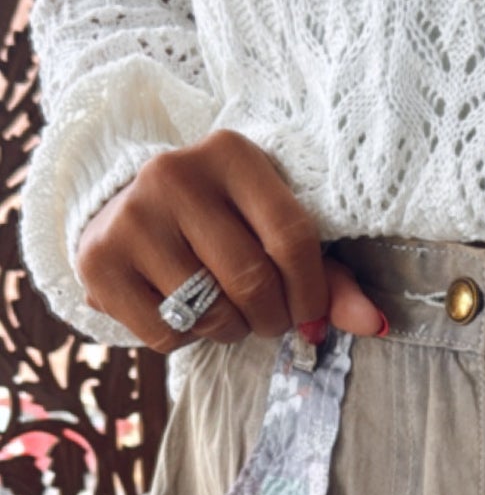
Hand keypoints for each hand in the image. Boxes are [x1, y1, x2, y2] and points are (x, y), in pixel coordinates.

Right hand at [74, 129, 385, 350]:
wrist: (122, 210)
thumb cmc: (220, 223)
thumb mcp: (274, 228)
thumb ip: (328, 275)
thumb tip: (375, 324)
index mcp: (231, 154)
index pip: (291, 236)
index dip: (312, 293)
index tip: (312, 316)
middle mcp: (175, 174)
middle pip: (251, 280)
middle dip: (271, 318)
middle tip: (268, 318)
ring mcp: (131, 217)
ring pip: (208, 312)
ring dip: (229, 330)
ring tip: (223, 310)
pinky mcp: (100, 262)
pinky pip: (166, 334)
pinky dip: (185, 340)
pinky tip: (180, 310)